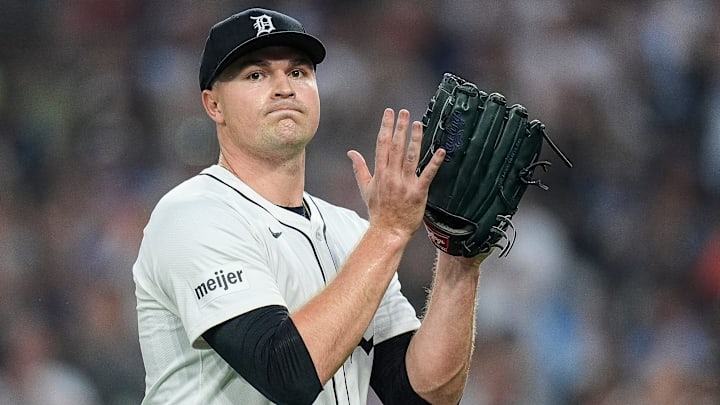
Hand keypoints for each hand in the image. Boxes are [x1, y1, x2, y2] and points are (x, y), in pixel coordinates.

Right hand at [347, 108, 444, 238]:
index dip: (386, 127)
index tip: (389, 113)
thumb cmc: (378, 211)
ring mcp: (405, 184)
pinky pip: (427, 175)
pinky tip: (440, 152)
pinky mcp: (418, 193)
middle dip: (400, 127)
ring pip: (411, 157)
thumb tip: (351, 153)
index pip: (382, 144)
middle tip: (405, 112)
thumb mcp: (365, 188)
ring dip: (415, 139)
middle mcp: (392, 176)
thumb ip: (359, 168)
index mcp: (380, 173)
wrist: (388, 231)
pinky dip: (434, 163)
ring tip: (419, 124)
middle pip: (396, 147)